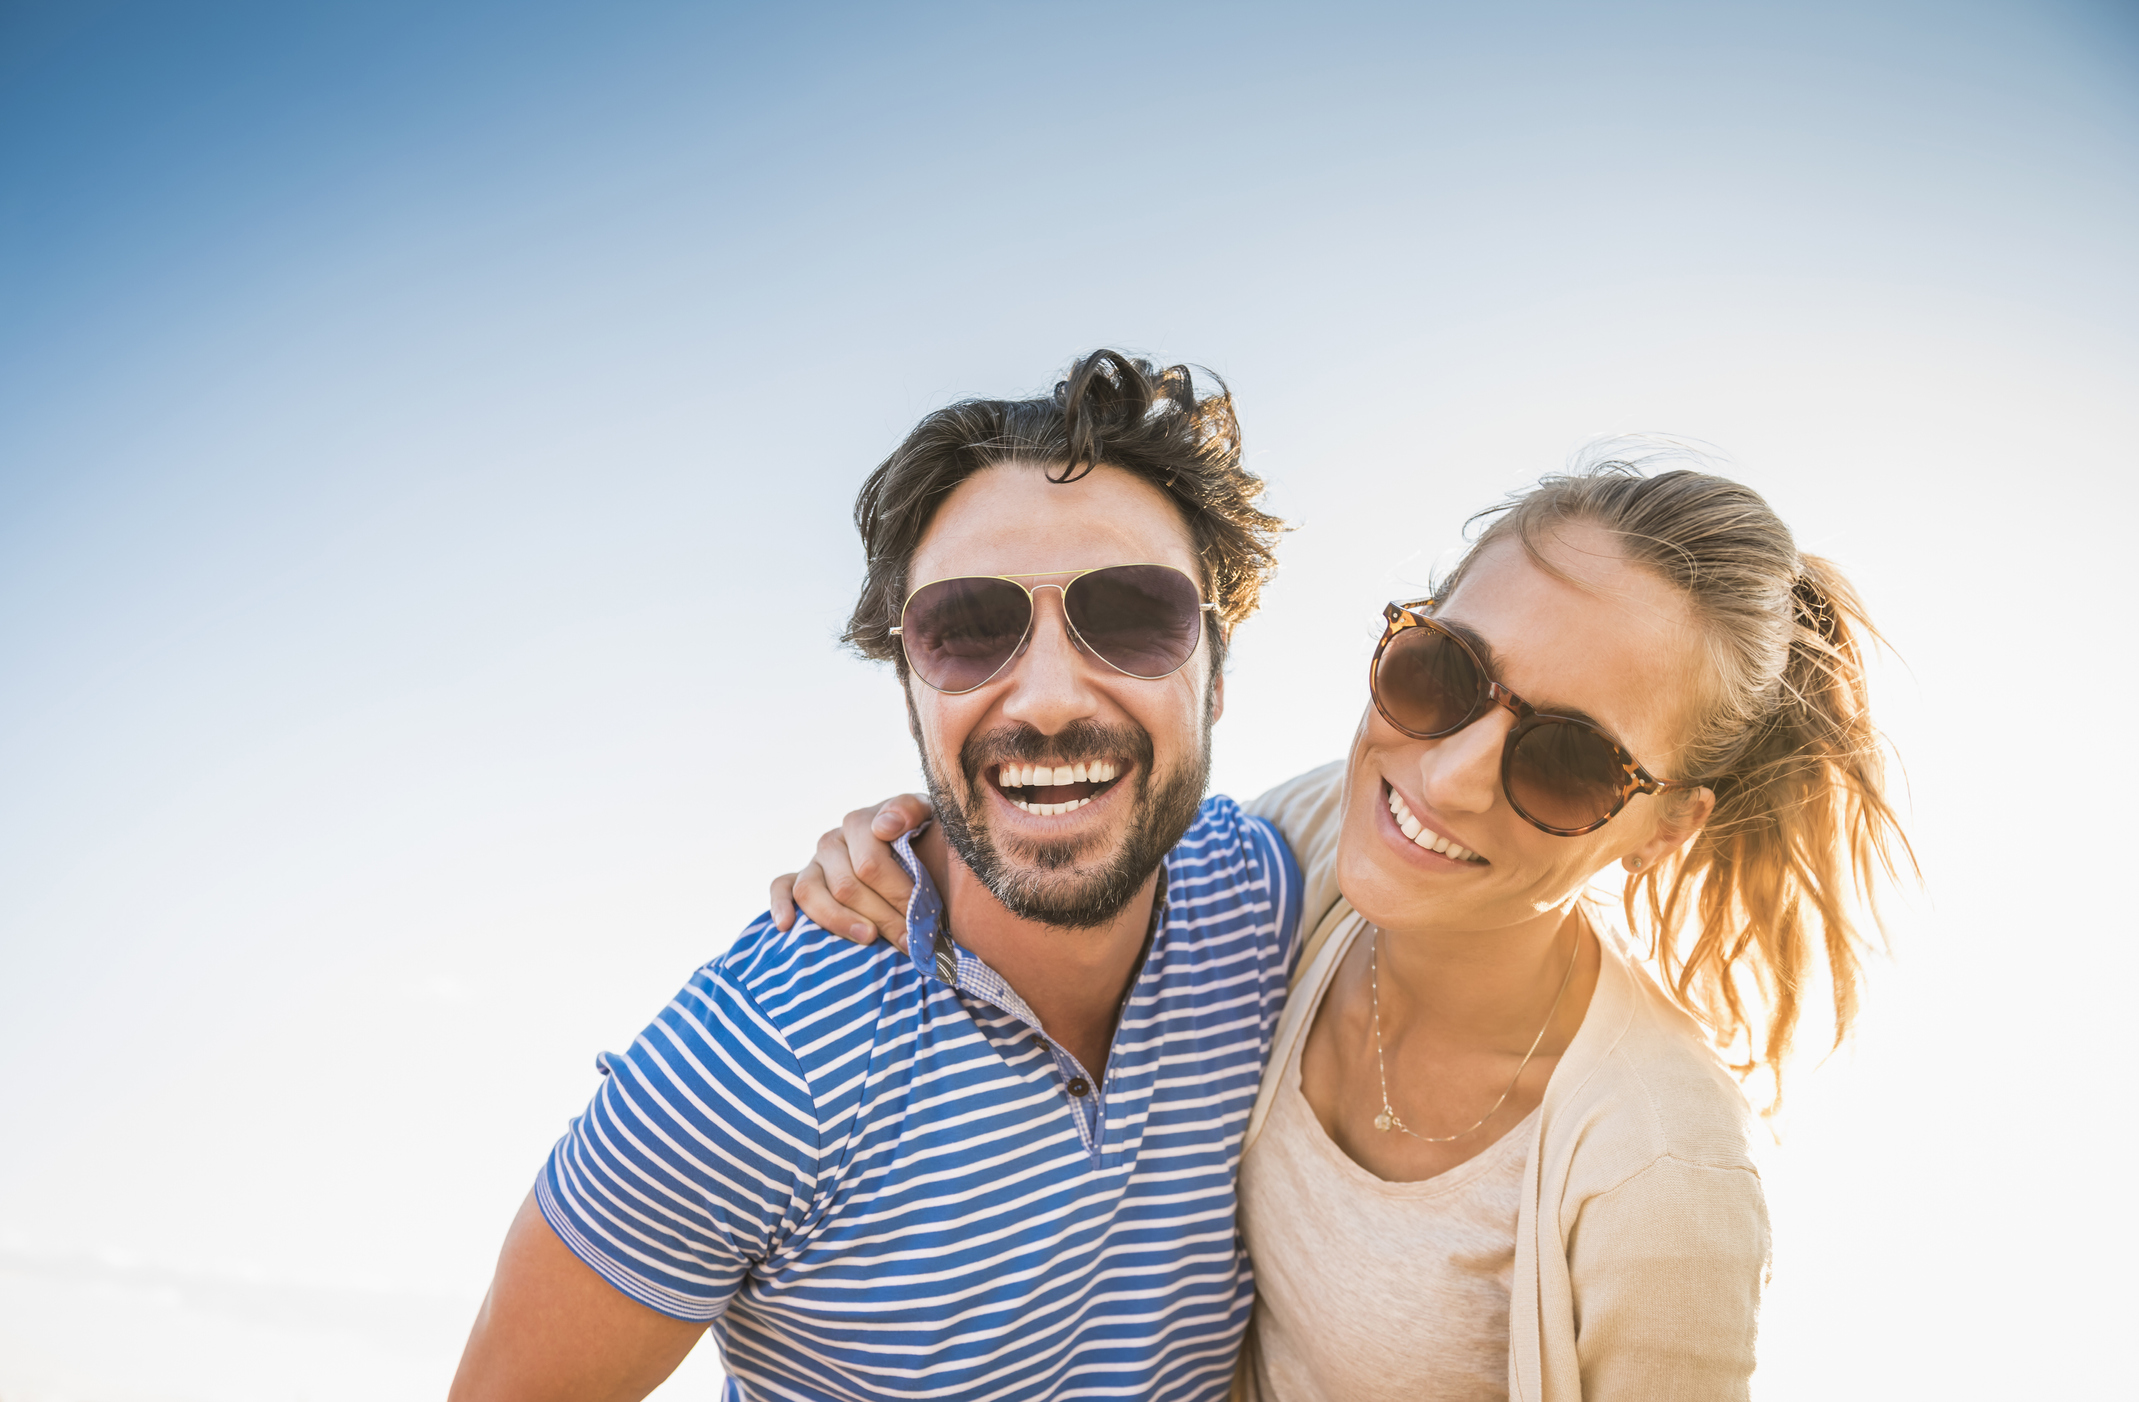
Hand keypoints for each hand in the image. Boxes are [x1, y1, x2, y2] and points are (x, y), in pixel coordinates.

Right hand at [768, 794, 932, 950]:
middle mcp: (832, 840)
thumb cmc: (920, 833)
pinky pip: (781, 887)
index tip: (921, 918)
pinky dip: (780, 905)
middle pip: (846, 886)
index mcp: (860, 823)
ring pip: (811, 892)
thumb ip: (910, 810)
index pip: (870, 864)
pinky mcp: (799, 878)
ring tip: (869, 938)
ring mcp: (814, 861)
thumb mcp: (927, 814)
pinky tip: (786, 925)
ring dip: (840, 920)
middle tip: (909, 940)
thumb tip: (884, 826)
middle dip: (881, 917)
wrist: (909, 841)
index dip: (897, 895)